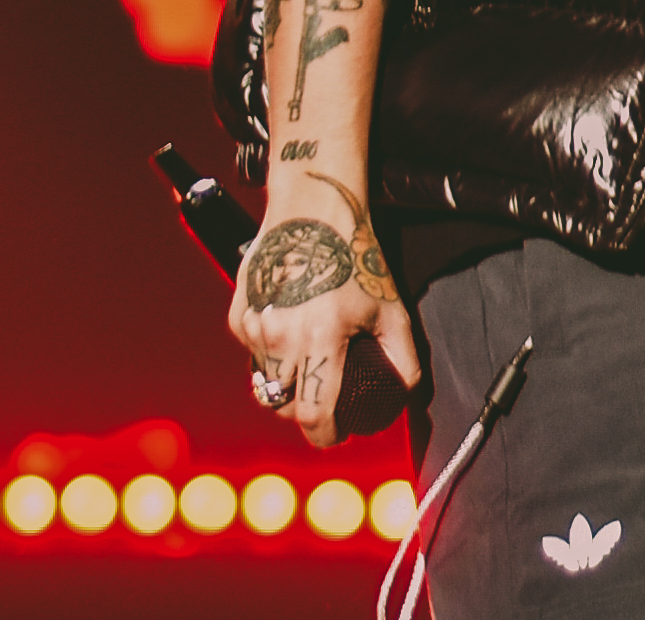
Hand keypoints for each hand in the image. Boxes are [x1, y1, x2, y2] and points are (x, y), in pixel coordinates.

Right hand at [227, 187, 419, 448]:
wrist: (313, 209)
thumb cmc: (354, 254)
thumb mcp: (390, 306)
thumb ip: (402, 357)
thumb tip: (405, 394)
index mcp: (320, 339)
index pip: (313, 415)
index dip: (327, 435)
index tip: (337, 434)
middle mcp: (281, 337)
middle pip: (284, 405)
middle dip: (306, 411)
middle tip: (326, 397)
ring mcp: (254, 326)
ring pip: (265, 381)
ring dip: (286, 383)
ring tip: (309, 361)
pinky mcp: (238, 313)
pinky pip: (251, 352)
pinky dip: (268, 354)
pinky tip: (289, 331)